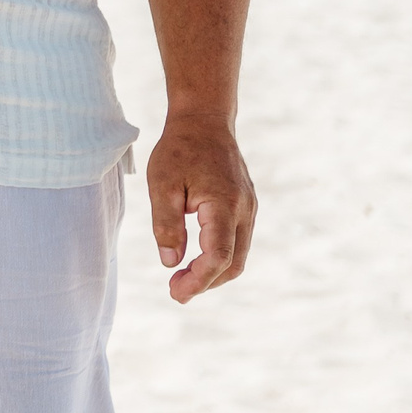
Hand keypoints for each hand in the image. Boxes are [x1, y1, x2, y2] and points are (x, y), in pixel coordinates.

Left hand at [147, 110, 255, 302]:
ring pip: (238, 255)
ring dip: (213, 272)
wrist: (204, 120)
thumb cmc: (179, 149)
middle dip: (205, 282)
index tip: (175, 292)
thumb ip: (166, 224)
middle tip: (175, 290)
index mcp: (224, 205)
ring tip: (181, 278)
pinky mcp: (246, 206)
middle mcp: (245, 210)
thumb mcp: (162, 184)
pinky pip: (237, 241)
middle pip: (233, 263)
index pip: (218, 256)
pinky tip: (195, 258)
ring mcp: (249, 209)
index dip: (199, 280)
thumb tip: (170, 262)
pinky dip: (219, 257)